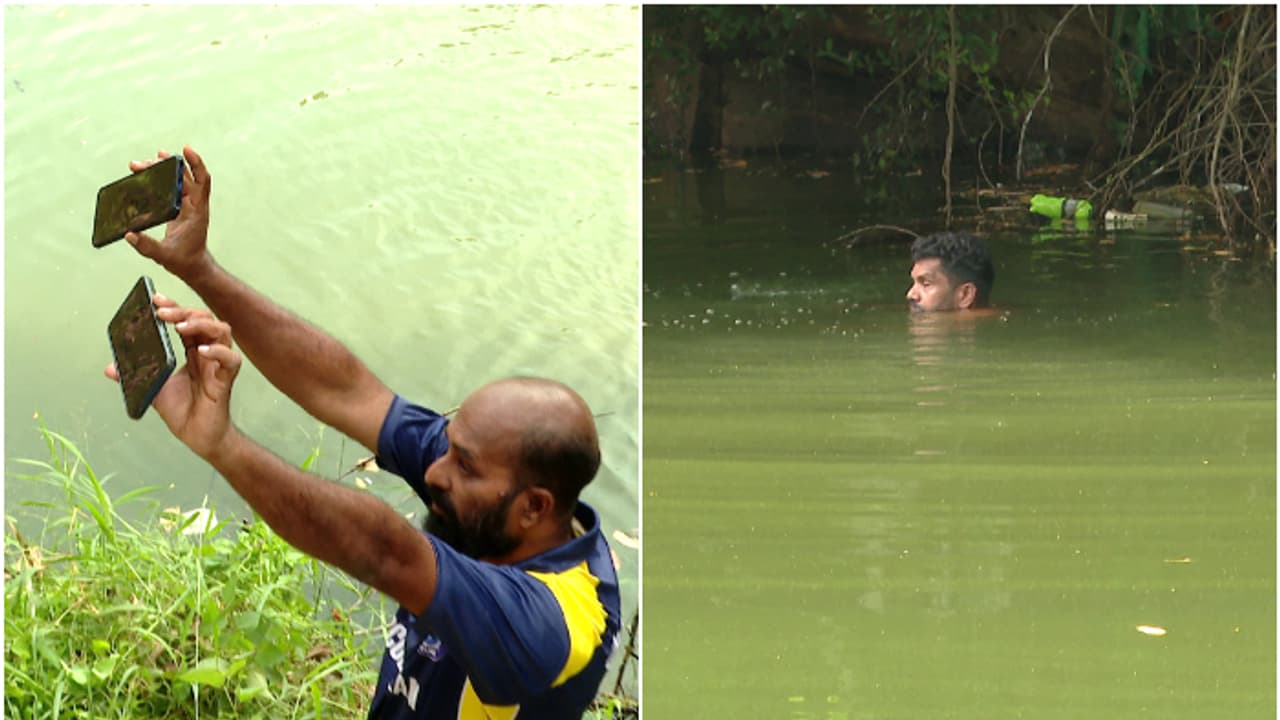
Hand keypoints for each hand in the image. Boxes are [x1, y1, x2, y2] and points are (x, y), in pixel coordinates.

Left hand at [105, 295, 241, 460]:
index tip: (155, 299)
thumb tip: (110, 367)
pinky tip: (202, 351)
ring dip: (201, 325)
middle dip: (184, 311)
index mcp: (192, 351)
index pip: (186, 320)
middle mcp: (208, 353)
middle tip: (162, 312)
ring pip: (222, 331)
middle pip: (205, 319)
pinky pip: (231, 360)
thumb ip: (135, 375)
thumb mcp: (153, 388)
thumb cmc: (182, 411)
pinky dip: (219, 351)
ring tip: (180, 327)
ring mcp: (218, 365)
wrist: (197, 437)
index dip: (174, 306)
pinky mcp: (225, 380)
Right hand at [124, 146, 212, 279]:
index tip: (185, 150)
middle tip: (144, 162)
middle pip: (183, 177)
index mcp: (197, 212)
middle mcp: (195, 205)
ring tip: (142, 164)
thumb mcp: (164, 256)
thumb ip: (147, 246)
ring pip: (177, 181)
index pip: (201, 182)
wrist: (194, 267)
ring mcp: (188, 206)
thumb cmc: (184, 261)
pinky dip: (161, 181)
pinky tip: (148, 175)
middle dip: (165, 166)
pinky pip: (172, 189)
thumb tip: (129, 235)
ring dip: (161, 171)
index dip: (196, 164)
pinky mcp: (180, 209)